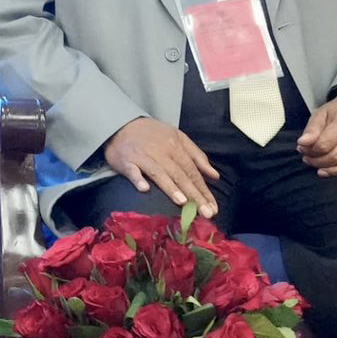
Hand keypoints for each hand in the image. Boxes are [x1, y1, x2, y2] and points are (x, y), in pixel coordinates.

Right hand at [103, 118, 219, 216]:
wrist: (121, 123)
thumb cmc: (153, 134)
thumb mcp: (178, 137)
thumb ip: (197, 156)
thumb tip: (215, 176)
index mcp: (176, 147)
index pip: (193, 172)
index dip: (204, 190)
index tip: (214, 208)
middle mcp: (161, 153)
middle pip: (180, 176)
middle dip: (194, 195)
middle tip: (206, 213)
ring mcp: (143, 157)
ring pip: (159, 174)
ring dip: (171, 188)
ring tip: (183, 203)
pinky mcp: (126, 161)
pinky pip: (132, 171)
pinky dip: (138, 179)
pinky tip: (144, 189)